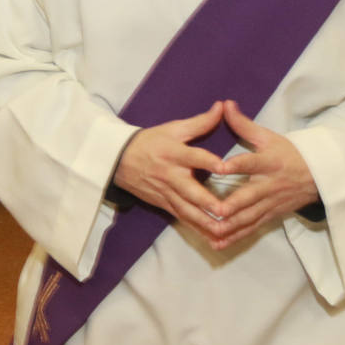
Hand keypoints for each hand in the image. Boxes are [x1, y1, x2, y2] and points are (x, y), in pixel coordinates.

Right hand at [112, 102, 228, 236]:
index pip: (192, 156)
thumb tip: (222, 106)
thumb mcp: (173, 128)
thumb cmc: (150, 141)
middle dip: (207, 202)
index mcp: (174, 153)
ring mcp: (167, 193)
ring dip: (205, 222)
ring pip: (187, 210)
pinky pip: (183, 219)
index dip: (207, 161)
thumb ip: (200, 122)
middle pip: (190, 191)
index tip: (224, 167)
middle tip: (225, 211)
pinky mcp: (164, 205)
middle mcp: (171, 175)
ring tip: (224, 230)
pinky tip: (213, 238)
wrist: (119, 160)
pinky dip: (197, 230)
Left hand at [205, 101, 318, 248]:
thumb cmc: (290, 153)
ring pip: (249, 217)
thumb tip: (225, 104)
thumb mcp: (269, 137)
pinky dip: (235, 237)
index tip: (221, 167)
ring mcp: (270, 203)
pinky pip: (251, 228)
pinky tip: (217, 244)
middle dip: (232, 205)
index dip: (238, 165)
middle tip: (213, 211)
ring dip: (230, 226)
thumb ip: (244, 124)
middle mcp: (269, 185)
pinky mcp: (270, 216)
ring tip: (211, 231)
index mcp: (269, 162)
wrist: (319, 177)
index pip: (252, 163)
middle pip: (250, 197)